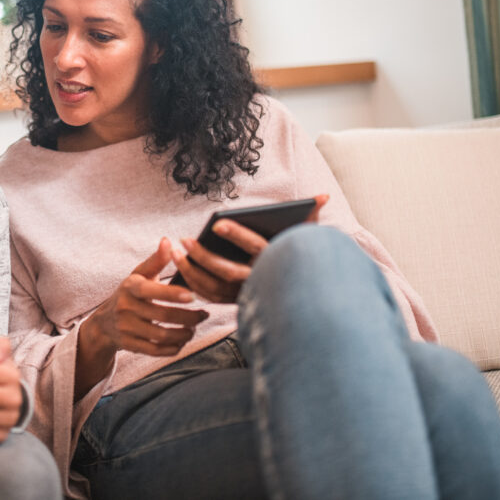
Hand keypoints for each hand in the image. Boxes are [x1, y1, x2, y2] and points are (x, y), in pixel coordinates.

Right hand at [85, 238, 209, 357]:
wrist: (104, 323)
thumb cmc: (129, 294)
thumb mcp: (139, 275)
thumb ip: (156, 260)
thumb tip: (168, 241)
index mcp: (130, 287)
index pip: (151, 291)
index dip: (172, 294)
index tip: (193, 296)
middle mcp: (125, 308)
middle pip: (162, 315)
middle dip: (188, 317)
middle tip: (204, 314)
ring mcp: (126, 328)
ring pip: (161, 335)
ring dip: (183, 334)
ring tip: (194, 328)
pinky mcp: (130, 345)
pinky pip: (156, 351)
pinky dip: (173, 348)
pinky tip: (182, 341)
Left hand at [174, 195, 329, 302]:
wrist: (308, 300)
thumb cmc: (303, 262)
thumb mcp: (309, 240)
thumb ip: (312, 217)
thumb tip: (324, 196)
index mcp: (276, 262)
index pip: (255, 247)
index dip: (236, 235)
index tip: (216, 224)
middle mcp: (261, 282)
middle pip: (227, 271)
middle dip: (203, 256)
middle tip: (183, 240)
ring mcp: (247, 296)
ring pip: (214, 288)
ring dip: (191, 271)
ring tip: (175, 252)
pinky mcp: (238, 304)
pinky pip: (211, 297)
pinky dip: (194, 285)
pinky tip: (181, 269)